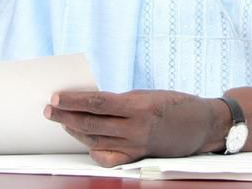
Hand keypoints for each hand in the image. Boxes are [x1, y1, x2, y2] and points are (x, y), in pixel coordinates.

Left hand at [44, 89, 223, 166]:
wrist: (202, 125)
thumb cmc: (173, 104)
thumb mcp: (146, 95)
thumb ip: (119, 101)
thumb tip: (89, 103)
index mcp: (140, 107)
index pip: (98, 103)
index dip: (74, 101)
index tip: (55, 97)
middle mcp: (137, 129)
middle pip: (92, 124)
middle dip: (66, 117)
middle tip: (49, 110)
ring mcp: (137, 146)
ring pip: (96, 140)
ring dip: (75, 130)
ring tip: (62, 120)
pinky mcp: (138, 157)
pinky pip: (108, 157)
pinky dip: (93, 148)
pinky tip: (85, 140)